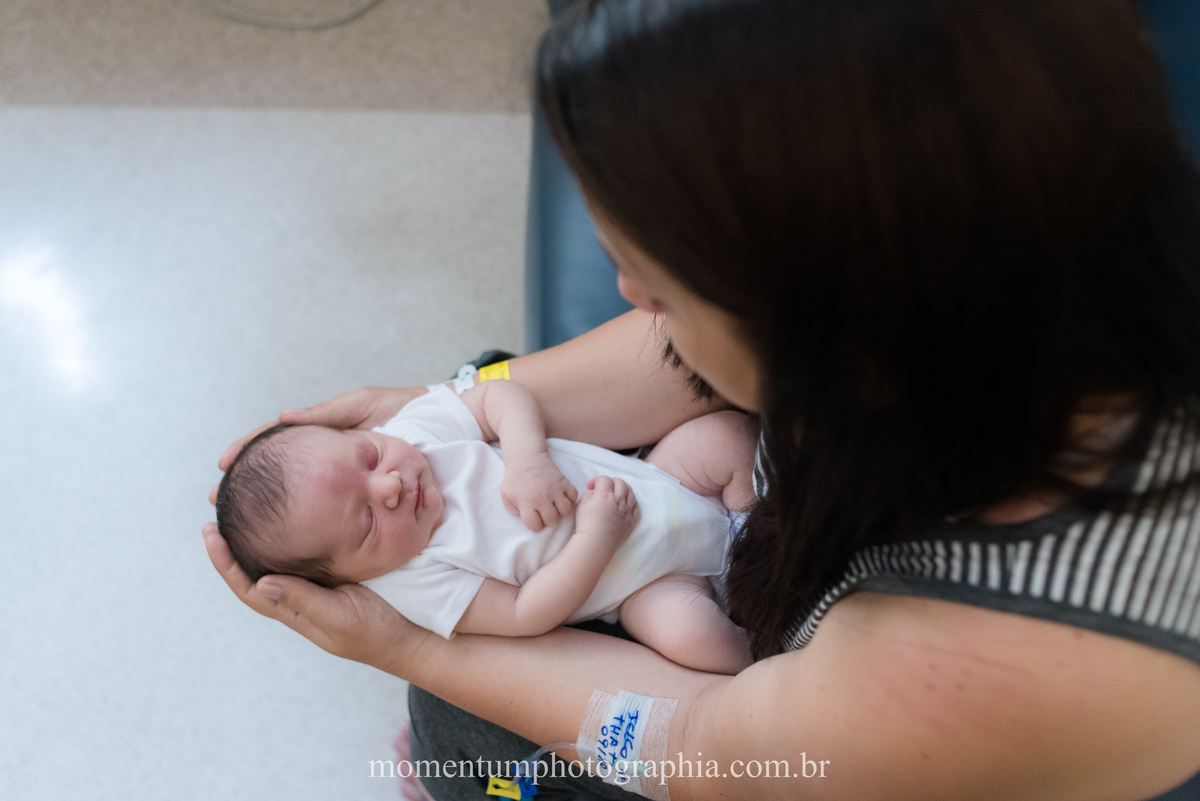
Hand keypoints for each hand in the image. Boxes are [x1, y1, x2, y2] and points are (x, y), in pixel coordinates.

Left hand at [202, 522, 430, 672]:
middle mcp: (302, 596)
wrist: (414, 636)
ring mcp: (320, 585)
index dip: (225, 562)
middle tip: (219, 511)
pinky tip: (294, 515)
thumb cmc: (377, 633)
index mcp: (296, 609)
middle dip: (234, 544)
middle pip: (256, 570)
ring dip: (259, 537)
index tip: (210, 532)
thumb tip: (260, 584)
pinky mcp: (339, 572)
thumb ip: (304, 602)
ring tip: (245, 507)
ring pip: (279, 559)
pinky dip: (294, 533)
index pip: (248, 587)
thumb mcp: (340, 619)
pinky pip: (307, 552)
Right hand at [211, 385, 426, 503]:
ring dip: (265, 502)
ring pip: (296, 490)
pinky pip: (328, 504)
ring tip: (237, 519)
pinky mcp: (361, 493)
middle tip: (218, 499)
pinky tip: (283, 528)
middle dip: (247, 483)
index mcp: (325, 435)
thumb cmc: (405, 407)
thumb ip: (326, 413)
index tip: (223, 463)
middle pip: (277, 471)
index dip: (248, 451)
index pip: (275, 442)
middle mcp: (328, 460)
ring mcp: (342, 477)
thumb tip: (283, 419)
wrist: (446, 423)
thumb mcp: (362, 405)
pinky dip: (304, 513)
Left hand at [501, 453, 578, 530]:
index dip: (535, 525)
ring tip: (555, 506)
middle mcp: (542, 498)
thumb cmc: (515, 477)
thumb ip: (512, 509)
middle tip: (545, 512)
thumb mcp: (506, 494)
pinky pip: (574, 497)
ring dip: (561, 511)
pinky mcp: (564, 481)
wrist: (526, 457)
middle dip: (548, 519)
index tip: (534, 519)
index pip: (535, 526)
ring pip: (566, 511)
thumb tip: (524, 517)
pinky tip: (563, 497)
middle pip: (552, 520)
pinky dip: (570, 499)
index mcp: (527, 503)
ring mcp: (555, 490)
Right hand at [573, 475, 638, 546]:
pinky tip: (626, 504)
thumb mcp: (580, 505)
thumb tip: (593, 492)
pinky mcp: (631, 520)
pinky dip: (632, 502)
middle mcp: (618, 501)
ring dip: (623, 489)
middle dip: (611, 482)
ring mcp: (627, 511)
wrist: (596, 544)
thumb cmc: (586, 525)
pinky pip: (636, 507)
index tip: (591, 487)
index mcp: (605, 495)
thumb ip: (588, 494)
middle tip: (604, 488)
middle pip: (620, 482)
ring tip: (616, 494)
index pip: (604, 479)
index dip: (596, 480)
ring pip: (630, 492)